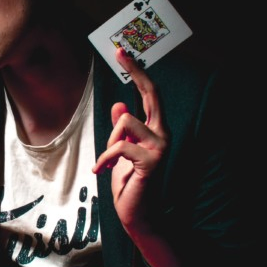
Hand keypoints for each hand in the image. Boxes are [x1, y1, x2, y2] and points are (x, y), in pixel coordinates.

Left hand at [92, 48, 166, 233]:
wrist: (136, 215)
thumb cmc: (128, 183)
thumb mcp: (120, 152)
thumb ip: (123, 131)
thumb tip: (120, 106)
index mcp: (156, 130)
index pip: (150, 95)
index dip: (138, 73)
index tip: (122, 52)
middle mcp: (163, 134)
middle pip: (151, 94)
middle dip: (136, 71)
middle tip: (120, 51)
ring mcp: (161, 147)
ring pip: (125, 123)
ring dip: (109, 143)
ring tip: (107, 162)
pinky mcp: (152, 161)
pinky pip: (119, 147)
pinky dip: (105, 159)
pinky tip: (103, 171)